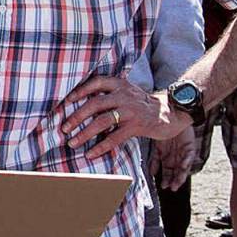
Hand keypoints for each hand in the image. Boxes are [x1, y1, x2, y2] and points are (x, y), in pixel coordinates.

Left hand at [62, 76, 190, 158]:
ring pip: (102, 121)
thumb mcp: (127, 92)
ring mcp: (131, 111)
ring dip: (84, 133)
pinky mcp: (137, 126)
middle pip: (95, 104)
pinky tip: (91, 154)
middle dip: (76, 116)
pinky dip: (100, 147)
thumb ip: (110, 94)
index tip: (67, 101)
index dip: (80, 90)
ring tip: (72, 142)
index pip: (96, 82)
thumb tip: (84, 102)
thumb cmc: (143, 103)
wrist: (172, 111)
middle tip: (64, 128)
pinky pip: (115, 137)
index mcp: (119, 85)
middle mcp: (124, 95)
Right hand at [150, 125, 195, 190]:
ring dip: (181, 176)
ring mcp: (183, 153)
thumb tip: (151, 173)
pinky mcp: (190, 147)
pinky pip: (190, 156)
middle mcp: (176, 157)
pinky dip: (187, 161)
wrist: (172, 116)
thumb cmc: (162, 131)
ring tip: (177, 183)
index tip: (162, 186)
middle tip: (170, 188)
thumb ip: (154, 160)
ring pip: (184, 167)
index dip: (165, 178)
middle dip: (173, 180)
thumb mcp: (156, 147)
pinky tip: (183, 166)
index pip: (167, 171)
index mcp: (167, 157)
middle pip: (175, 171)